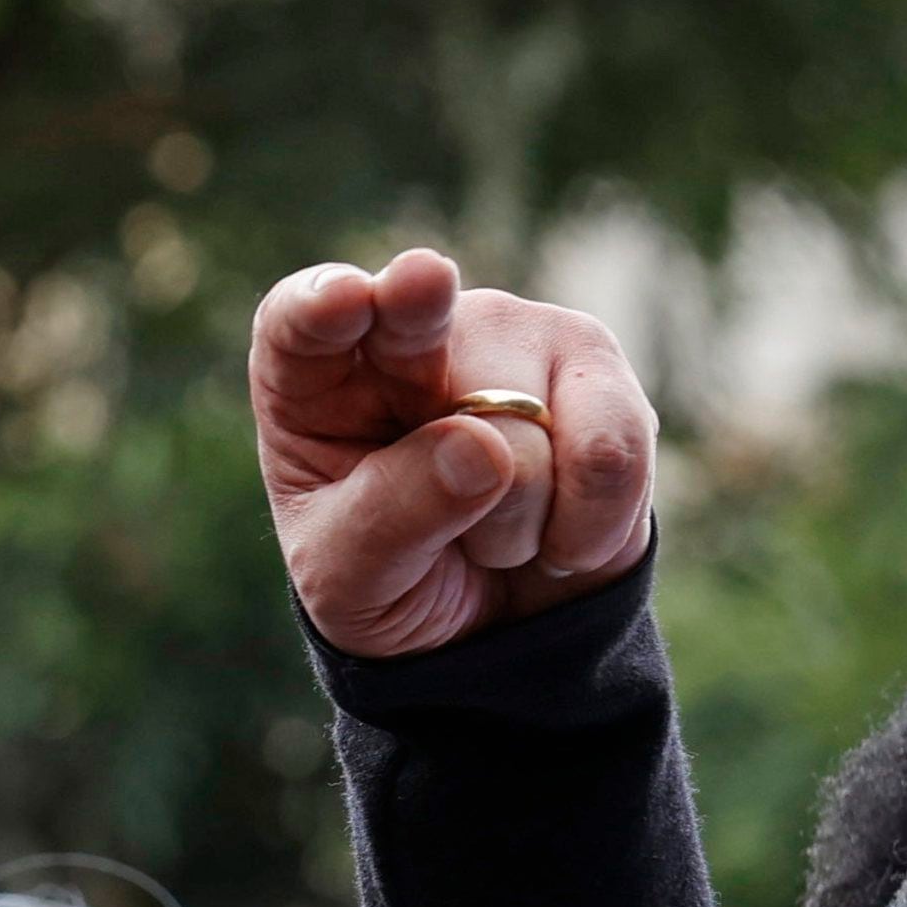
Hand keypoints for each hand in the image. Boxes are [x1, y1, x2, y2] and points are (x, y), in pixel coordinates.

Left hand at [252, 248, 655, 659]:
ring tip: (493, 533)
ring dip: (515, 522)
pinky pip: (609, 453)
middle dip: (419, 304)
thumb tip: (483, 447)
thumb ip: (392, 517)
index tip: (343, 298)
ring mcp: (510, 341)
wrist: (492, 626)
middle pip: (416, 316)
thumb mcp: (353, 578)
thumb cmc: (392, 585)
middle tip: (421, 281)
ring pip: (522, 426)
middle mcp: (408, 336)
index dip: (319, 305)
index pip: (297, 325)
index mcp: (312, 382)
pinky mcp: (596, 371)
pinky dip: (586, 528)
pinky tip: (560, 535)